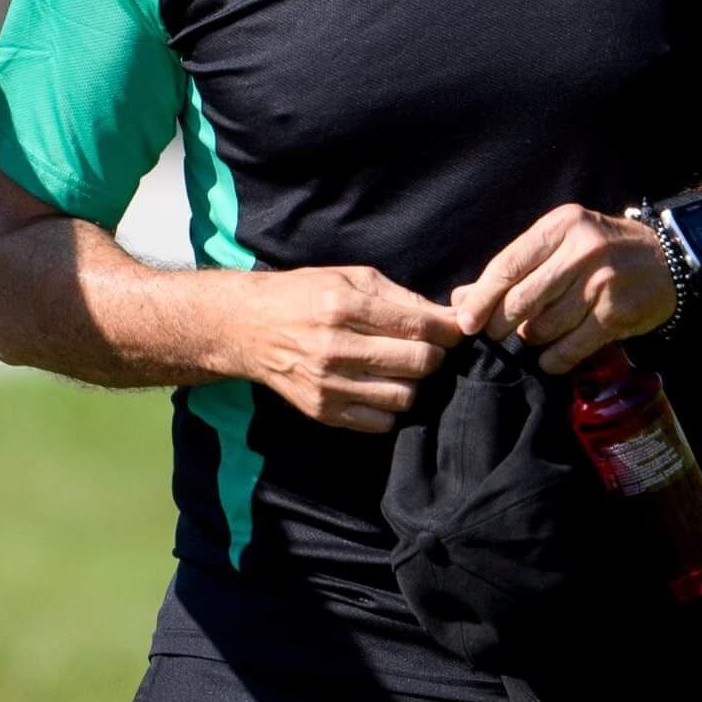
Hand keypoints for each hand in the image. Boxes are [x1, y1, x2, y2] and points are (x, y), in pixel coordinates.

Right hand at [230, 266, 461, 432]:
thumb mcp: (350, 279)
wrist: (247, 327)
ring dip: (413, 382)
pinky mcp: (322, 411)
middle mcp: (335, 348)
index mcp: (343, 307)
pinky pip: (380, 422)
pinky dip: (390, 407)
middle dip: (434, 355)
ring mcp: (328, 384)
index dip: (448, 330)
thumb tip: (450, 317)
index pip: (419, 326)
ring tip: (400, 368)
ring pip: (404, 396)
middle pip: (419, 362)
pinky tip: (379, 387)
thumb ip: (401, 297)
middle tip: (427, 348)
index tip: (455, 330)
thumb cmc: (303, 295)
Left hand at [451, 204, 674, 372]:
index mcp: (560, 227)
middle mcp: (581, 251)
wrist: (669, 258)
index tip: (465, 322)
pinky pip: (571, 347)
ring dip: (530, 340)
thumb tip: (461, 299)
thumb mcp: (560, 243)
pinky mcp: (616, 314)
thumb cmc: (603, 250)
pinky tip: (548, 360)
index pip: (506, 266)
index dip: (481, 298)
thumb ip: (513, 268)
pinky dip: (553, 359)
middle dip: (500, 324)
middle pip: (521, 299)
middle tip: (494, 335)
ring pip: (544, 326)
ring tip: (530, 339)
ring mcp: (601, 283)